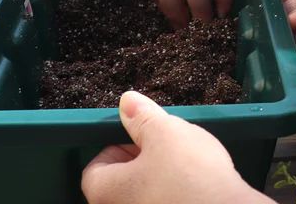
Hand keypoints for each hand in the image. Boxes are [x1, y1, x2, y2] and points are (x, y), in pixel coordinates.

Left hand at [80, 90, 264, 203]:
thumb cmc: (189, 175)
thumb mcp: (164, 132)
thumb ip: (142, 116)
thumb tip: (127, 102)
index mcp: (106, 192)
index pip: (95, 168)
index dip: (118, 147)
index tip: (141, 137)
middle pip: (122, 182)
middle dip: (143, 160)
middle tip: (167, 146)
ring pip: (147, 193)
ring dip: (162, 178)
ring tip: (188, 163)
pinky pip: (168, 200)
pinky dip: (178, 193)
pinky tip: (199, 182)